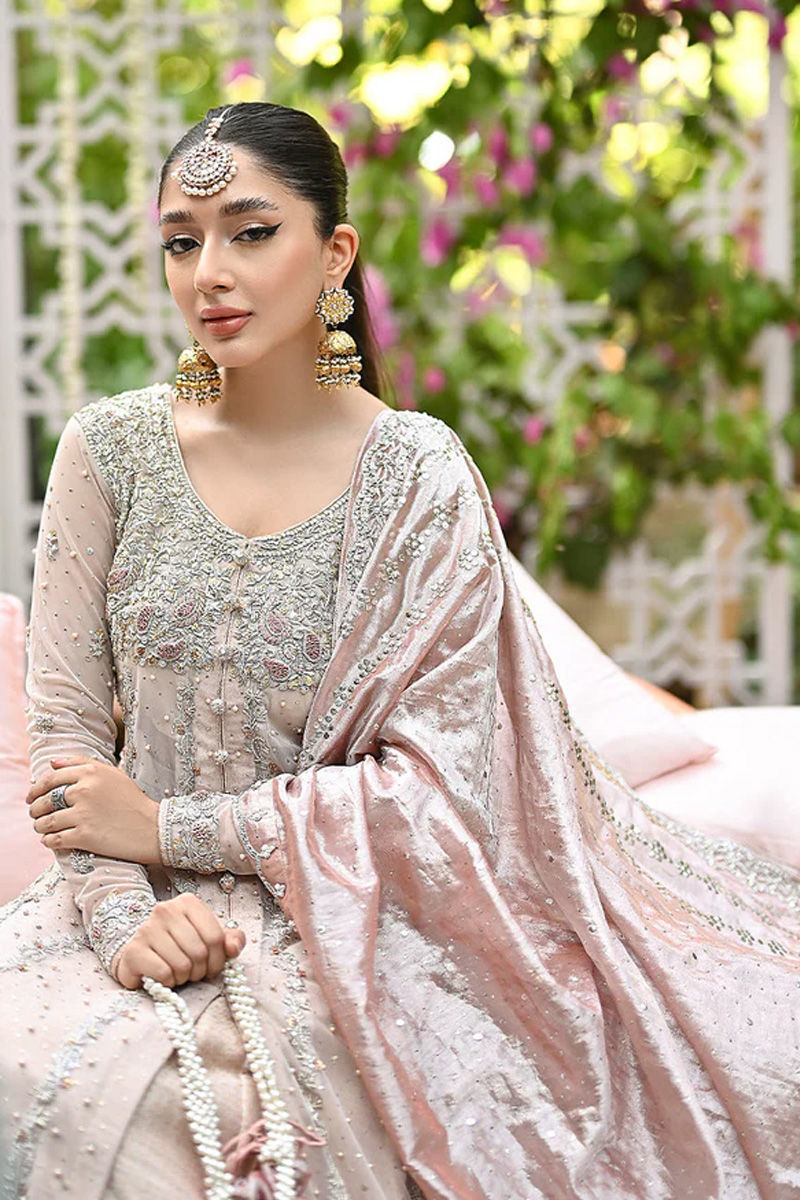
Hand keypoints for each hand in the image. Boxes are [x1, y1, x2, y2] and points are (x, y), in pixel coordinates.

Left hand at [26, 754, 160, 864]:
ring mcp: (84, 814)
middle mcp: (84, 791)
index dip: (36, 789)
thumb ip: (83, 764)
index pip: (50, 779)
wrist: (153, 828)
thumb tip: (52, 763)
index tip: (31, 796)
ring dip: (40, 826)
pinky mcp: (85, 836)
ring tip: (42, 828)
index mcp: (91, 773)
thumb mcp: (112, 774)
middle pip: (45, 800)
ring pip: (46, 821)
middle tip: (35, 814)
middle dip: (35, 809)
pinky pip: (55, 839)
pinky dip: (48, 841)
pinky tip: (50, 841)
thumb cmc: (133, 801)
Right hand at [113, 895, 245, 989]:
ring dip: (183, 977)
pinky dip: (168, 982)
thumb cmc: (180, 946)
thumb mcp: (209, 939)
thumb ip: (231, 940)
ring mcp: (146, 929)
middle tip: (192, 972)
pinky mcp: (133, 951)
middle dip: (200, 971)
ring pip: (182, 965)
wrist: (142, 956)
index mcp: (188, 902)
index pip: (215, 937)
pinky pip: (163, 973)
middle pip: (199, 952)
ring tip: (177, 973)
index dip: (218, 960)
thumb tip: (234, 948)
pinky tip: (163, 977)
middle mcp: (165, 910)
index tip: (211, 968)